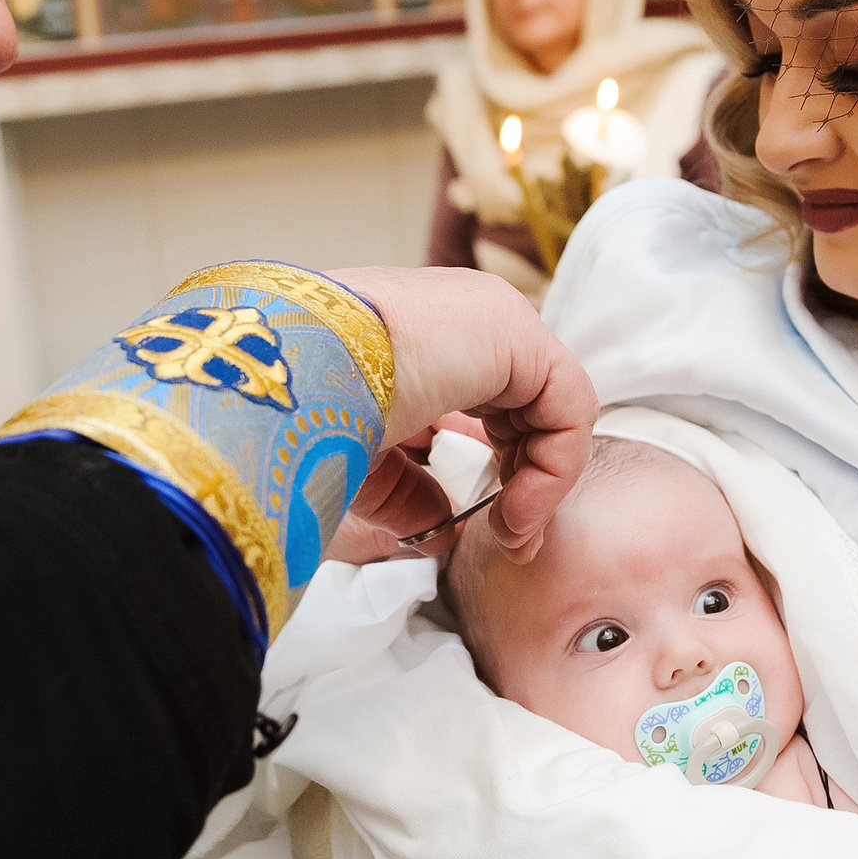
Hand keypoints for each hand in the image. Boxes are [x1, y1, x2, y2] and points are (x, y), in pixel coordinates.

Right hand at [326, 267, 594, 561]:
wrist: (289, 371)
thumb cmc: (302, 411)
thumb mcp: (356, 463)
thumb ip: (404, 491)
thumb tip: (439, 527)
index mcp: (425, 335)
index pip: (489, 403)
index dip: (498, 470)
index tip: (492, 530)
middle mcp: (466, 319)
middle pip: (527, 408)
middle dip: (527, 481)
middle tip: (513, 540)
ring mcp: (495, 318)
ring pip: (552, 410)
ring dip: (540, 482)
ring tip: (510, 531)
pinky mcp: (519, 333)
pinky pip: (568, 408)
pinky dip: (553, 469)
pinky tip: (516, 512)